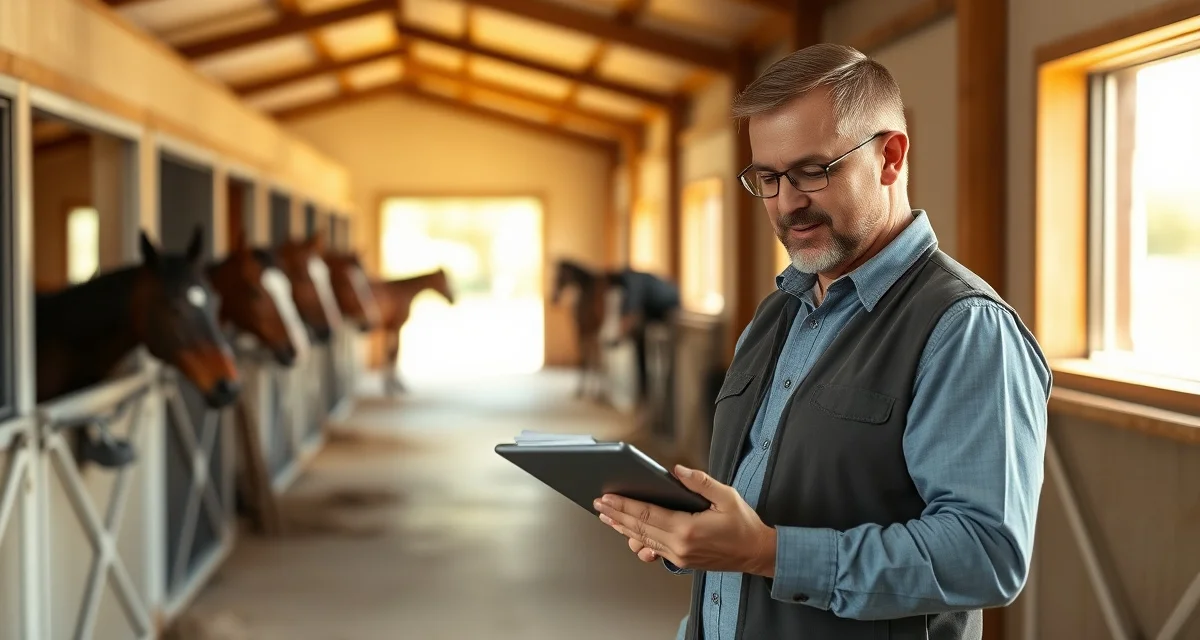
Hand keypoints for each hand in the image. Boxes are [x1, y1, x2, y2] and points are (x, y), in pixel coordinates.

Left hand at [593, 465, 776, 575]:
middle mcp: (679, 546)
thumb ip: (700, 482)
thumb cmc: (743, 524)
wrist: (756, 554)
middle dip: (616, 515)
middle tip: (598, 504)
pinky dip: (637, 540)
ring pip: (642, 541)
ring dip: (622, 528)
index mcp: (688, 529)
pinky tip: (628, 533)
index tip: (607, 497)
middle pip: (639, 528)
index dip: (624, 505)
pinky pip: (653, 549)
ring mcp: (678, 556)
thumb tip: (676, 470)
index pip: (647, 514)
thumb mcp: (726, 496)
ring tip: (606, 516)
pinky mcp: (680, 561)